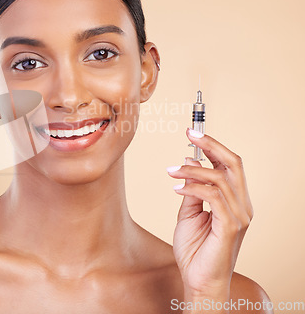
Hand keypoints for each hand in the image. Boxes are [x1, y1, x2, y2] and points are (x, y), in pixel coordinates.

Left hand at [168, 128, 253, 298]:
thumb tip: (188, 160)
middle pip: (233, 164)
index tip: (192, 133)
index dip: (213, 146)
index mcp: (235, 201)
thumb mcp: (188, 213)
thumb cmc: (195, 249)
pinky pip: (214, 197)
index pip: (230, 165)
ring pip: (220, 178)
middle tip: (190, 134)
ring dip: (192, 170)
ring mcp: (239, 216)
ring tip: (171, 171)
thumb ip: (192, 189)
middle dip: (211, 145)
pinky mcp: (231, 227)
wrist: (198, 281)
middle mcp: (242, 206)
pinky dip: (194, 188)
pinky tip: (176, 188)